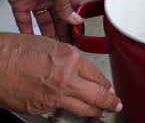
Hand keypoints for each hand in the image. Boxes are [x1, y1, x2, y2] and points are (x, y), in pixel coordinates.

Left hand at [0, 0, 81, 41]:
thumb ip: (67, 5)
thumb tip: (75, 19)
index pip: (73, 9)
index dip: (75, 21)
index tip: (78, 34)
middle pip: (60, 18)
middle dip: (64, 31)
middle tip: (68, 44)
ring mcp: (36, 0)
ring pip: (44, 22)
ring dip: (49, 34)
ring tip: (53, 46)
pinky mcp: (21, 4)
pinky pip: (25, 21)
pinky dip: (28, 31)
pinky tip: (34, 40)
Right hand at [0, 33, 121, 116]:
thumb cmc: (16, 51)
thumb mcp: (51, 46)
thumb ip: (70, 60)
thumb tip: (81, 71)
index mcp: (70, 59)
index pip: (97, 75)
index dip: (106, 83)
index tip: (110, 87)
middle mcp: (66, 79)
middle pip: (97, 95)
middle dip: (110, 101)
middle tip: (116, 103)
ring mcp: (55, 96)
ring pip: (84, 108)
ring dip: (96, 111)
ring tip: (103, 112)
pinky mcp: (43, 108)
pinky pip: (61, 109)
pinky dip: (68, 109)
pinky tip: (72, 108)